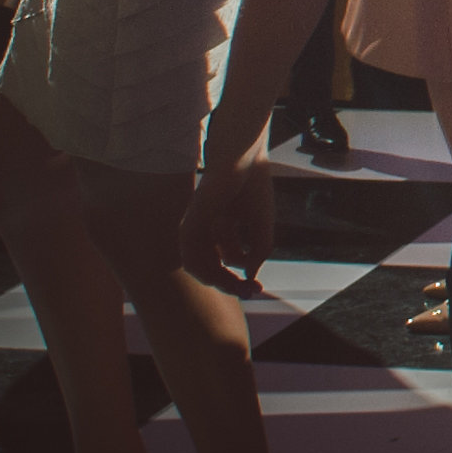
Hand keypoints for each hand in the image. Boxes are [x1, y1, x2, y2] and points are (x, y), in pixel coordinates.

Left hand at [180, 153, 274, 297]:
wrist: (242, 159)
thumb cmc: (252, 184)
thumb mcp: (261, 223)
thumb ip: (258, 249)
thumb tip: (250, 274)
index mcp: (222, 227)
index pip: (228, 260)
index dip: (243, 276)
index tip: (259, 287)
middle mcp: (206, 231)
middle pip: (213, 267)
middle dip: (231, 282)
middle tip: (250, 293)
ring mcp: (195, 228)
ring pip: (200, 267)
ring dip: (219, 281)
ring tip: (240, 286)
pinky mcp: (190, 225)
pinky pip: (191, 258)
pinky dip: (206, 271)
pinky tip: (225, 275)